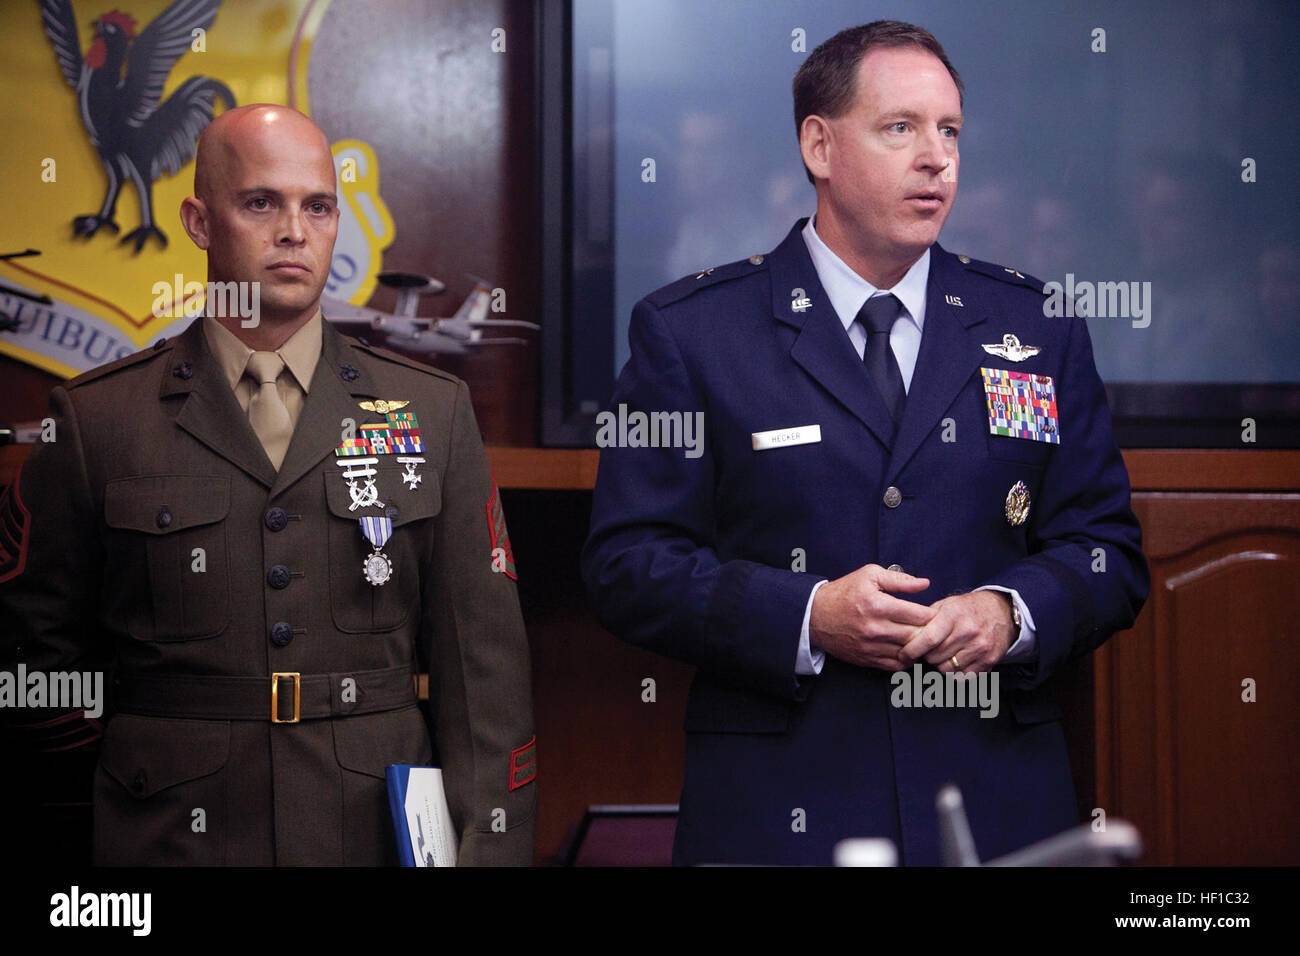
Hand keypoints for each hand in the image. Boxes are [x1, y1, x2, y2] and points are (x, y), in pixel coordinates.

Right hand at [809, 564, 933, 670]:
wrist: (815, 616)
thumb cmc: (843, 592)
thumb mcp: (869, 576)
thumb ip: (899, 580)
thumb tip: (925, 583)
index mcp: (878, 605)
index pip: (920, 615)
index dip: (932, 614)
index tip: (934, 612)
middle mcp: (876, 629)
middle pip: (918, 636)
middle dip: (929, 631)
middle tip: (933, 626)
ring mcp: (871, 647)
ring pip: (909, 653)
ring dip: (919, 646)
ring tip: (921, 637)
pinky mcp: (867, 660)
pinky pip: (896, 666)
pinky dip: (906, 659)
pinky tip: (906, 648)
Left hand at [899, 591, 1014, 673]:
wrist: (1001, 613)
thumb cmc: (967, 609)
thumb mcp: (946, 604)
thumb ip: (926, 618)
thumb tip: (903, 634)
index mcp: (954, 615)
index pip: (928, 639)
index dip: (912, 649)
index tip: (904, 654)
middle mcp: (969, 632)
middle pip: (935, 656)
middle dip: (926, 656)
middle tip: (928, 650)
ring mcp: (980, 648)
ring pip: (947, 669)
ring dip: (940, 665)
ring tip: (943, 654)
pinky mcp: (988, 661)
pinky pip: (962, 677)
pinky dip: (955, 672)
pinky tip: (956, 660)